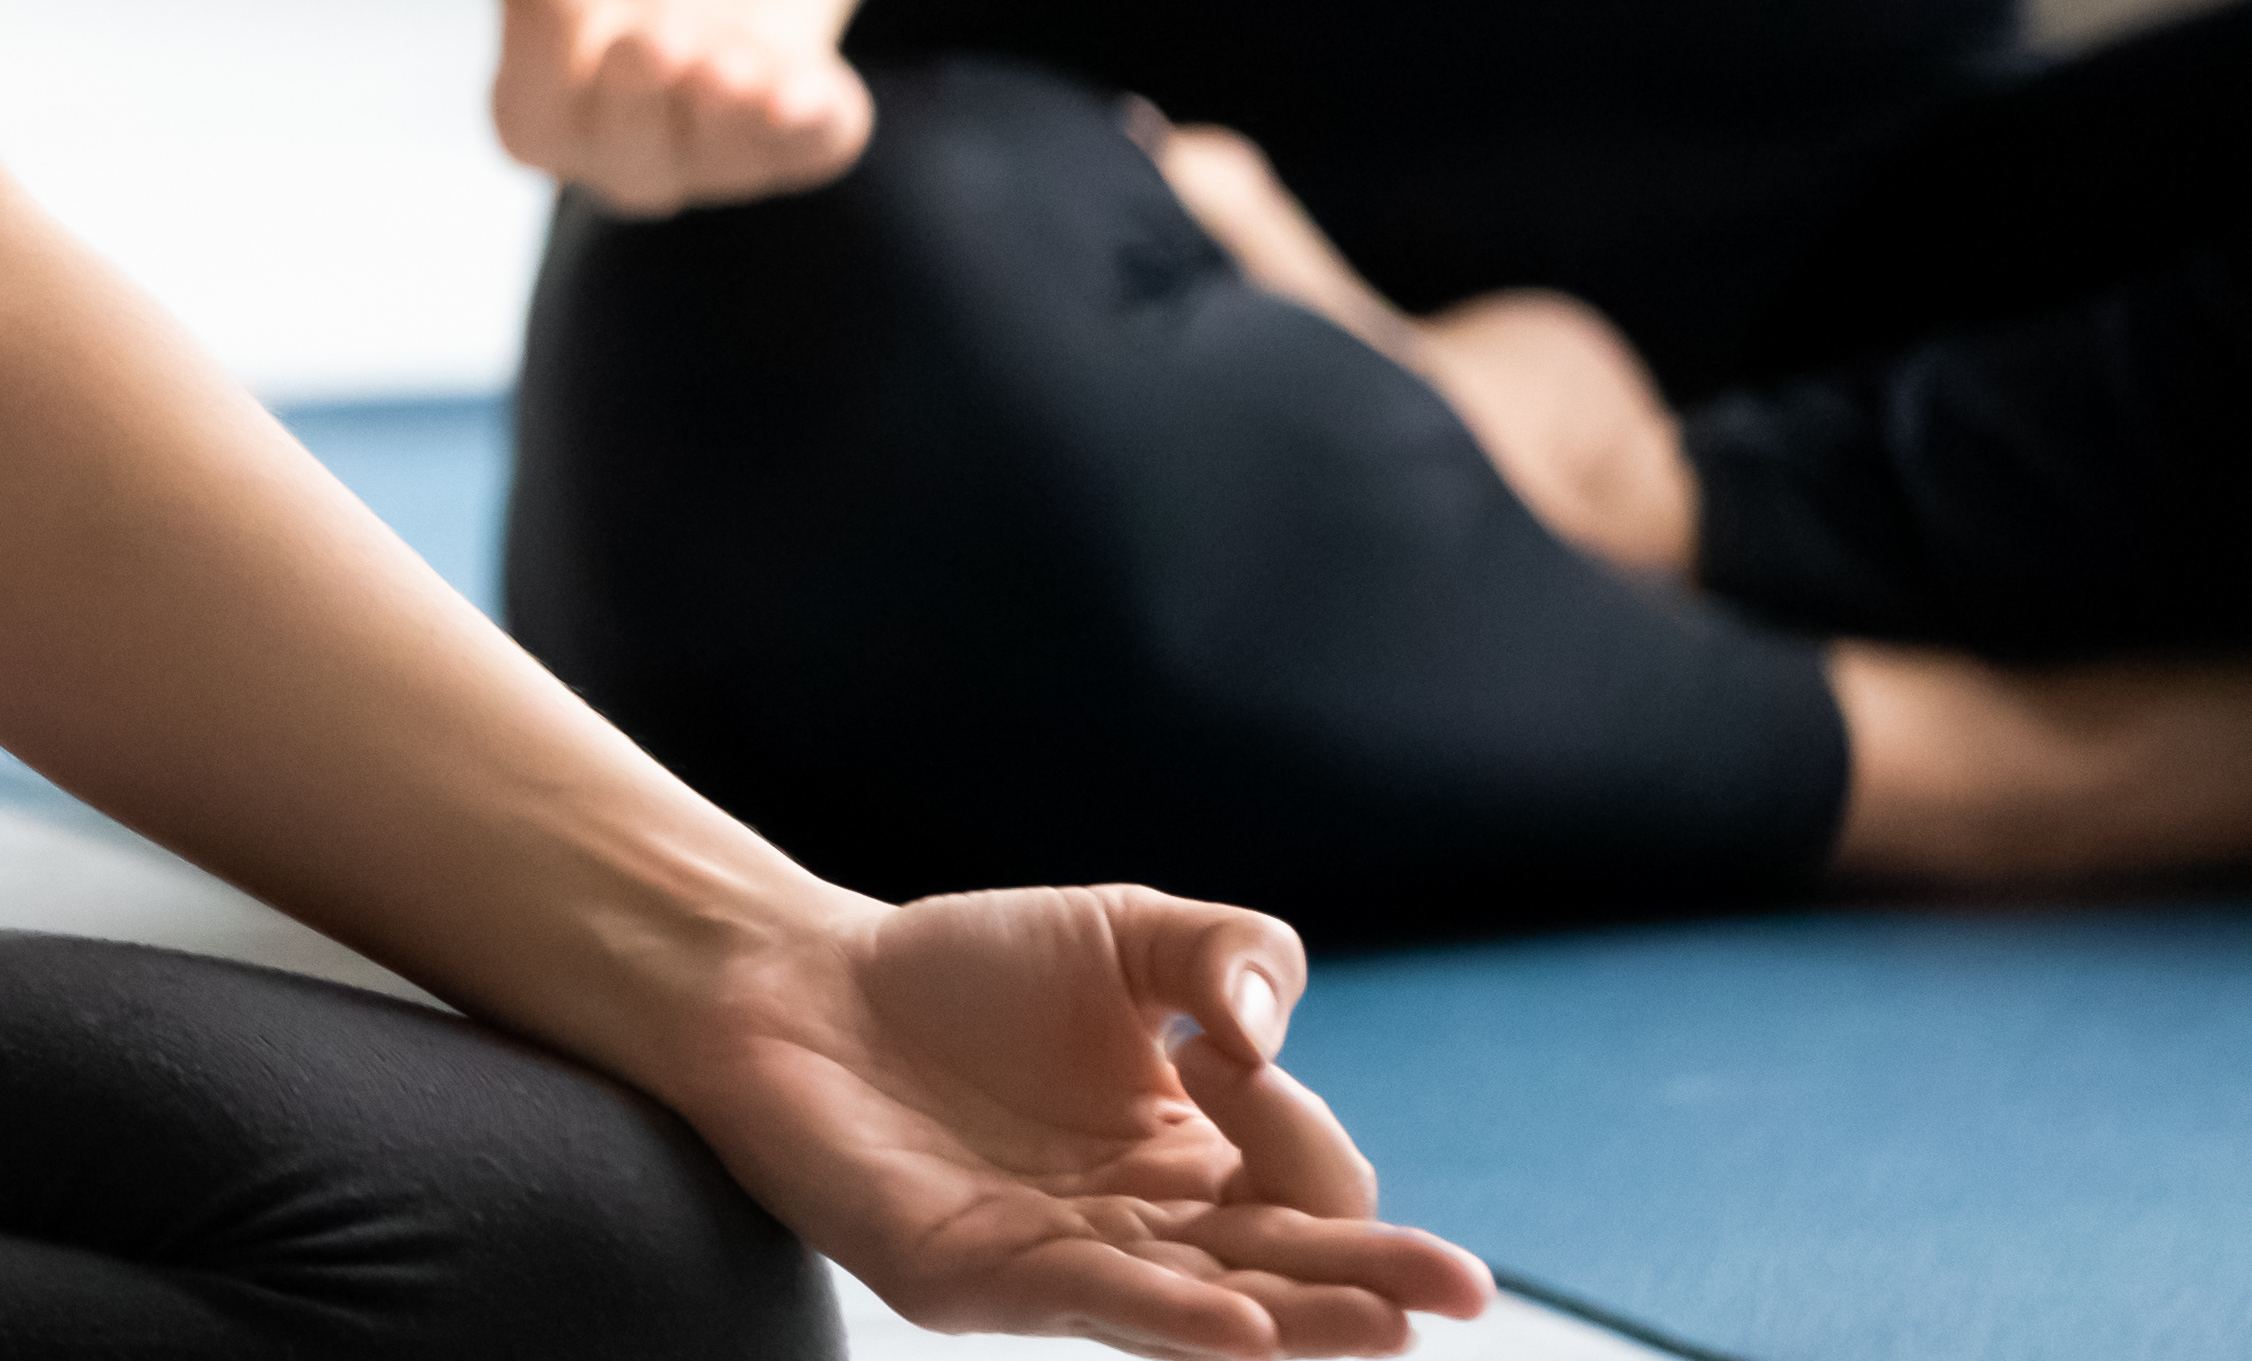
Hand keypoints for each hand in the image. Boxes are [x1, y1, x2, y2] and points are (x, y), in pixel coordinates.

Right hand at [480, 0, 872, 211]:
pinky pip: (806, 149)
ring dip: (726, 104)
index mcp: (528, 101)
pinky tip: (811, 91)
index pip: (543, 14)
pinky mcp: (795, 150)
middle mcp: (612, 156)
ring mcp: (709, 163)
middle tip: (659, 33)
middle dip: (639, 76)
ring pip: (715, 149)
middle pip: (620, 114)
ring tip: (733, 65)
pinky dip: (809, 120)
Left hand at [669, 888, 1495, 1354]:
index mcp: (1197, 1159)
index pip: (1302, 1177)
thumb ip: (1229, 953)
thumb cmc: (964, 968)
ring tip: (1381, 1331)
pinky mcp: (975, 1278)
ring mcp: (1064, 1262)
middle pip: (1283, 1270)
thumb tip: (1268, 1031)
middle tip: (1455, 1293)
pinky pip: (1088, 1304)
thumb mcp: (1125, 931)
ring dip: (1296, 1321)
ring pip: (1205, 1306)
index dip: (1291, 1119)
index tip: (1221, 1043)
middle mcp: (1146, 1228)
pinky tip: (1241, 1325)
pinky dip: (1169, 1314)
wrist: (795, 979)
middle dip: (1370, 1282)